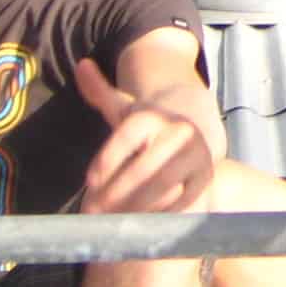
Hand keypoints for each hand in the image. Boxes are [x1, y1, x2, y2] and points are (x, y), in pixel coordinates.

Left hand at [75, 58, 217, 214]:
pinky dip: (158, 214)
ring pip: (163, 188)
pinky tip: (138, 220)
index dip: (107, 161)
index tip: (89, 181)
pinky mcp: (204, 179)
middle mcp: (178, 133)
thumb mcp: (125, 107)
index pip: (127, 137)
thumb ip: (99, 91)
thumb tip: (82, 66)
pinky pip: (180, 202)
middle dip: (115, 193)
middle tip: (92, 211)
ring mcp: (195, 157)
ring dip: (135, 207)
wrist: (196, 128)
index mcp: (152, 116)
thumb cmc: (148, 124)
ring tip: (112, 219)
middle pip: (144, 169)